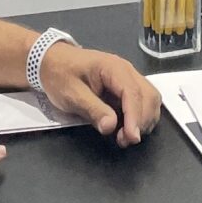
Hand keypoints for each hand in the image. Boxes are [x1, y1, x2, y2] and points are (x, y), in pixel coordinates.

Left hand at [39, 43, 162, 146]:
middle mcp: (126, 70)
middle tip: (124, 140)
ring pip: (150, 99)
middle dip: (141, 121)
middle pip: (148, 96)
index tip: (131, 137)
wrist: (52, 62)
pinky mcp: (125, 87)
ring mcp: (128, 77)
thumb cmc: (60, 76)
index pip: (133, 92)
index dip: (135, 117)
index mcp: (113, 68)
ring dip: (144, 120)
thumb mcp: (71, 94)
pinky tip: (126, 128)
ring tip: (125, 137)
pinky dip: (140, 117)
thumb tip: (111, 127)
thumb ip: (93, 110)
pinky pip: (142, 101)